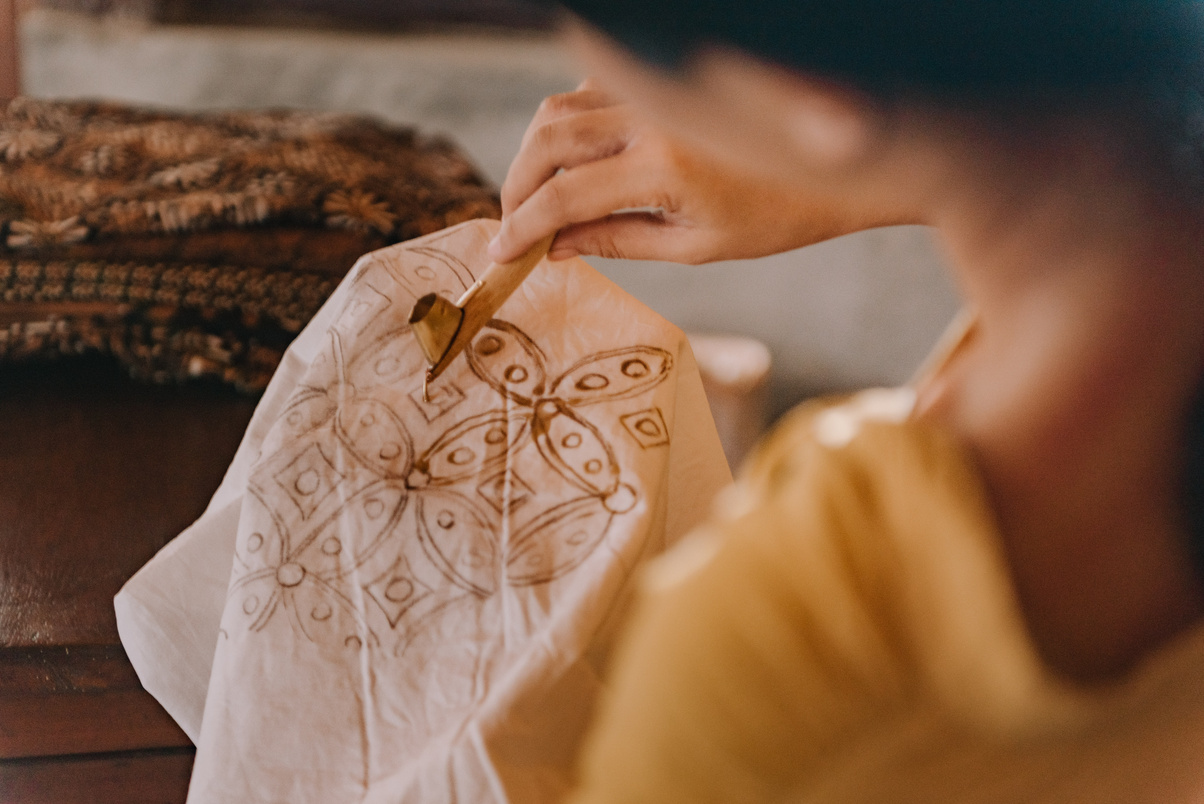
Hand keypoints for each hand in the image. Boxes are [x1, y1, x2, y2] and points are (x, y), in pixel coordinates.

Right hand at [489, 81, 891, 264]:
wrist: (846, 162)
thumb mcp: (698, 245)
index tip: (498, 253)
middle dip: (516, 184)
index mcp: (665, 170)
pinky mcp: (668, 79)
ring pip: (562, 106)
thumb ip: (619, 240)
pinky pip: (594, 89)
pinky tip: (576, 157)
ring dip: (535, 150)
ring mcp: (660, 91)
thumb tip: (555, 247)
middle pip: (548, 140)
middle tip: (510, 223)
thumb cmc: (781, 215)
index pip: (564, 197)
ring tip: (534, 194)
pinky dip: (570, 122)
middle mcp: (655, 119)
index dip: (520, 226)